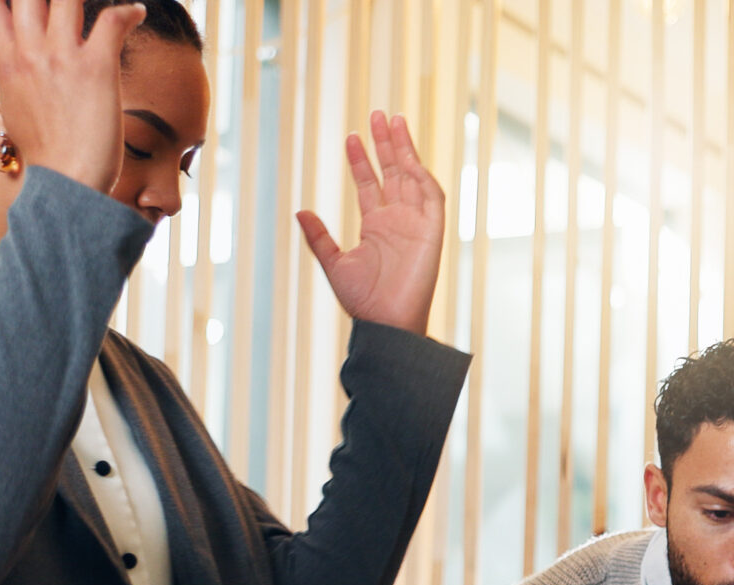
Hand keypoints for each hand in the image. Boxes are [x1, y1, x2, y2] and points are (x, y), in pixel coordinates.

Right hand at [0, 0, 146, 189]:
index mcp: (6, 62)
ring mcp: (61, 57)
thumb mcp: (15, 109)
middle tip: (69, 0)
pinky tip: (137, 12)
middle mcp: (30, 52)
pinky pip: (112, 19)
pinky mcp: (96, 68)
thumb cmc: (47, 155)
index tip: (25, 0)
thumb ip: (14, 78)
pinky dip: (129, 10)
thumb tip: (15, 69)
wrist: (66, 183)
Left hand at [299, 111, 447, 333]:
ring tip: (393, 121)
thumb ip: (319, 237)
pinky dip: (423, 176)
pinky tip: (410, 157)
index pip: (370, 182)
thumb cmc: (363, 301)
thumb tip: (301, 210)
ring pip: (412, 176)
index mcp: (376, 225)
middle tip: (378, 113)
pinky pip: (431, 197)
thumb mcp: (334, 263)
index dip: (361, 159)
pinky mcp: (432, 232)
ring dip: (405, 149)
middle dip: (386, 142)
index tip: (351, 136)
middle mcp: (397, 219)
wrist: (386, 322)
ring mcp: (416, 223)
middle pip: (393, 171)